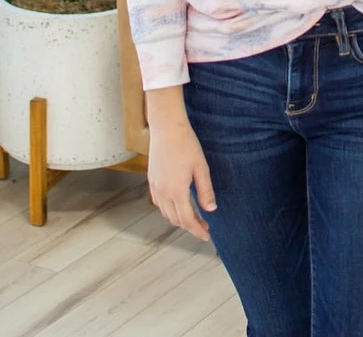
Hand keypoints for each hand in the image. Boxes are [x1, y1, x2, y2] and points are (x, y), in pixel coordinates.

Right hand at [147, 121, 216, 240]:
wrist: (166, 127)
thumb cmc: (186, 144)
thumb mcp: (201, 167)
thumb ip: (205, 190)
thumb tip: (211, 209)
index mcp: (177, 191)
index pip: (187, 220)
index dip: (197, 230)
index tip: (207, 235)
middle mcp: (163, 192)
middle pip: (176, 220)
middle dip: (190, 226)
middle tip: (204, 226)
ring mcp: (155, 186)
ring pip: (166, 213)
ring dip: (179, 219)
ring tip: (194, 216)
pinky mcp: (151, 180)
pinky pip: (159, 203)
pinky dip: (169, 209)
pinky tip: (178, 204)